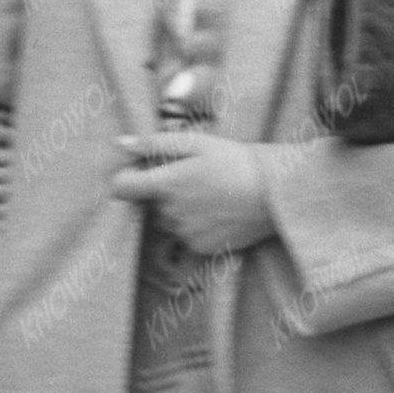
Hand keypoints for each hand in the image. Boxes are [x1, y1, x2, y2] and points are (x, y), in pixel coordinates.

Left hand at [112, 126, 277, 256]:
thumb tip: (120, 144)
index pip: (121, 188)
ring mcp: (186, 235)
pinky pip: (184, 240)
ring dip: (175, 212)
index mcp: (165, 184)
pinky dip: (192, 228)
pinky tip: (213, 214)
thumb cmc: (233, 160)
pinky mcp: (203, 250)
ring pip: (166, 222)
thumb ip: (153, 144)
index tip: (139, 173)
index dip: (126, 179)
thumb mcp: (194, 143)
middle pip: (147, 205)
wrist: (273, 193)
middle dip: (159, 193)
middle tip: (189, 180)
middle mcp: (171, 214)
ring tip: (205, 196)